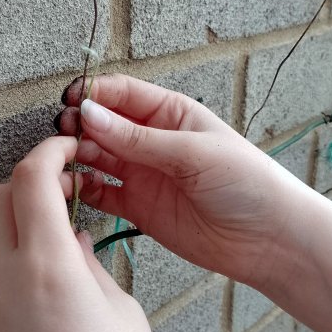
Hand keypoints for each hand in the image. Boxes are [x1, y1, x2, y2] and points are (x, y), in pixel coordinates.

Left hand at [0, 137, 166, 331]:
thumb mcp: (122, 313)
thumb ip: (91, 262)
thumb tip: (74, 237)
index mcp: (48, 269)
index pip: (33, 179)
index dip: (50, 151)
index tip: (66, 148)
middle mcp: (0, 283)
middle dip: (30, 184)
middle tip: (62, 195)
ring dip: (10, 224)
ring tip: (45, 243)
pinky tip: (17, 282)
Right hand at [58, 74, 307, 284]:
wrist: (268, 238)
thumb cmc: (246, 182)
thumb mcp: (193, 152)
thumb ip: (138, 138)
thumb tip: (90, 114)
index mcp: (170, 114)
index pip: (121, 93)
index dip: (93, 93)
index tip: (70, 102)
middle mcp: (152, 140)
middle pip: (103, 124)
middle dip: (79, 125)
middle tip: (64, 135)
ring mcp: (143, 174)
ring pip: (97, 156)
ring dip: (77, 156)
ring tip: (64, 161)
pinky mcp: (137, 207)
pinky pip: (101, 192)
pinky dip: (82, 189)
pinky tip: (72, 188)